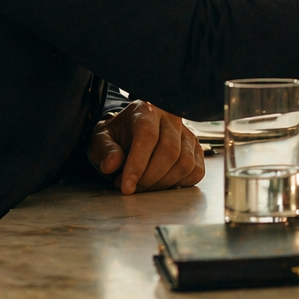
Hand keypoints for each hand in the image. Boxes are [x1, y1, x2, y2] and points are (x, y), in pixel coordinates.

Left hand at [88, 100, 206, 194]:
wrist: (133, 131)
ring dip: (163, 183)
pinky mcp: (197, 149)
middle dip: (149, 178)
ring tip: (144, 185)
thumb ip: (105, 150)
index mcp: (147, 110)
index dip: (137, 164)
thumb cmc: (118, 135)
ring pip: (185, 164)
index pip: (148, 136)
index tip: (127, 186)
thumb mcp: (102, 139)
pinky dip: (179, 184)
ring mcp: (188, 134)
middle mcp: (171, 119)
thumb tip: (111, 165)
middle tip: (132, 188)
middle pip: (170, 152)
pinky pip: (196, 171)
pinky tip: (161, 183)